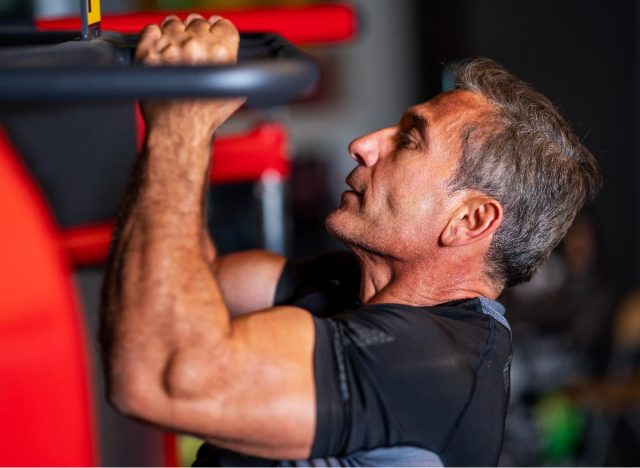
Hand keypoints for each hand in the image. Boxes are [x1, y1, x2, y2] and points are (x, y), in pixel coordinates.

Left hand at [135, 14, 245, 146]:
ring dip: (175, 33)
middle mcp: (195, 47)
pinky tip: (161, 52)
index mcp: (220, 53)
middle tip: (193, 52)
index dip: (217, 30)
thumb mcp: (235, 94)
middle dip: (196, 34)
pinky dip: (154, 37)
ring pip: (173, 23)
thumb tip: (230, 53)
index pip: (221, 24)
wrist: (180, 131)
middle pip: (198, 22)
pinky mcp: (148, 53)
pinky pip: (150, 30)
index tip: (212, 34)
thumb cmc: (204, 117)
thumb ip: (237, 69)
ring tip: (176, 52)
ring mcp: (170, 48)